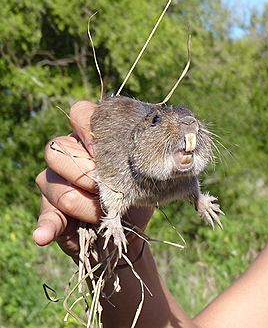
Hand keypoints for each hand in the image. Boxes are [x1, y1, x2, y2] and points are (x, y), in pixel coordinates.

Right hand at [33, 100, 152, 260]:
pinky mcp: (50, 209)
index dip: (87, 128)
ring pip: (53, 182)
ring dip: (83, 204)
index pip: (79, 113)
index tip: (101, 151)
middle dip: (85, 174)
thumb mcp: (140, 176)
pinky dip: (46, 226)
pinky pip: (44, 215)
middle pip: (58, 148)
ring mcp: (55, 181)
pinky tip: (44, 236)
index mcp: (92, 138)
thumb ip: (131, 163)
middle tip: (106, 189)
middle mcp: (69, 153)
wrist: (129, 230)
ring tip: (101, 214)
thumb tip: (131, 162)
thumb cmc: (137, 196)